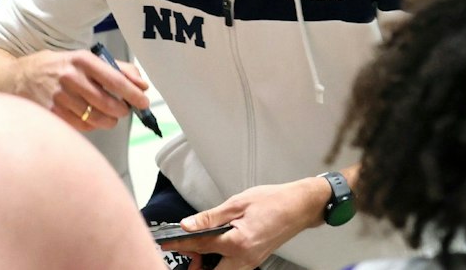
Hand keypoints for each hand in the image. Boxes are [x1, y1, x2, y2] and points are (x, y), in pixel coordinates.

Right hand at [11, 50, 149, 132]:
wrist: (17, 78)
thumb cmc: (54, 68)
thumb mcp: (82, 59)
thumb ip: (114, 68)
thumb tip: (141, 83)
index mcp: (82, 60)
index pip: (115, 79)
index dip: (133, 93)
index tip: (144, 101)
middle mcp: (70, 77)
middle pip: (107, 102)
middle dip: (121, 110)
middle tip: (124, 111)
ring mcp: (59, 96)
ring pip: (96, 117)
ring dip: (108, 120)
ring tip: (109, 117)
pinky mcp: (52, 113)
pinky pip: (81, 125)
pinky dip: (91, 125)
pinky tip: (90, 119)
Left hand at [161, 177, 329, 269]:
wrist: (299, 207)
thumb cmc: (273, 201)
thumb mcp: (237, 203)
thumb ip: (210, 217)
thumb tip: (188, 225)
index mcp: (238, 242)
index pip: (201, 245)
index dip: (180, 243)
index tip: (166, 242)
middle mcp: (244, 258)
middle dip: (196, 265)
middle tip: (187, 251)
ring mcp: (250, 262)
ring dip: (208, 265)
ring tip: (200, 250)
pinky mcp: (254, 261)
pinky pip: (232, 268)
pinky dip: (220, 262)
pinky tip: (216, 249)